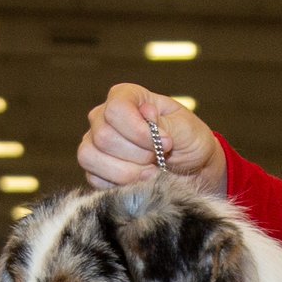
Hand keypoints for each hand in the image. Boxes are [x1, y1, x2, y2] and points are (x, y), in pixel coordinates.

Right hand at [79, 83, 225, 193]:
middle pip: (103, 136)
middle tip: (159, 159)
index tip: (166, 143)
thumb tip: (146, 114)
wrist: (191, 170)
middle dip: (138, 155)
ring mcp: (94, 142)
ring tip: (151, 172)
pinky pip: (92, 178)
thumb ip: (165, 123)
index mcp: (126, 96)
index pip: (116, 109)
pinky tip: (139, 181)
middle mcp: (103, 116)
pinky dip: (120, 184)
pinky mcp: (93, 169)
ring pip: (91, 157)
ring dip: (127, 172)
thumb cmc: (189, 142)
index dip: (139, 132)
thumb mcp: (186, 129)